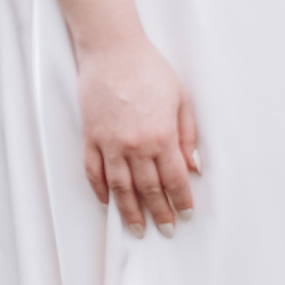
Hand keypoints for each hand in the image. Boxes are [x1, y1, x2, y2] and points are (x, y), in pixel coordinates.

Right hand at [73, 34, 199, 232]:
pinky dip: (101, 191)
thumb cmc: (150, 72)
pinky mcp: (90, 140)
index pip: (174, 178)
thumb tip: (194, 167)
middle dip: (159, 212)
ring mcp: (109, 144)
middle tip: (166, 230)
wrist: (113, 54)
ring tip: (137, 229)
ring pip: (120, 188)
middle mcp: (135, 146)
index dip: (181, 200)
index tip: (186, 214)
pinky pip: (94, 173)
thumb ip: (188, 136)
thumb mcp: (181, 100)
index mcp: (161, 136)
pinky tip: (109, 202)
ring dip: (129, 212)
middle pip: (148, 189)